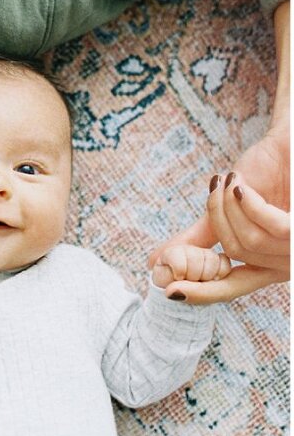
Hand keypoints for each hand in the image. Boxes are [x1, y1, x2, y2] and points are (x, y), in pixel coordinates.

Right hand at [149, 170, 289, 303]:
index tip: (170, 291)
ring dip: (230, 206)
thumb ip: (197, 238)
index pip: (231, 287)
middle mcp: (284, 263)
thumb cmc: (264, 173)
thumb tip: (155, 262)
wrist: (285, 143)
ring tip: (231, 181)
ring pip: (249, 241)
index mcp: (266, 264)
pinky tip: (241, 185)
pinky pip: (268, 226)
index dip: (202, 293)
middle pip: (235, 255)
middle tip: (213, 190)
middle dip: (218, 219)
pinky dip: (247, 202)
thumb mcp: (224, 210)